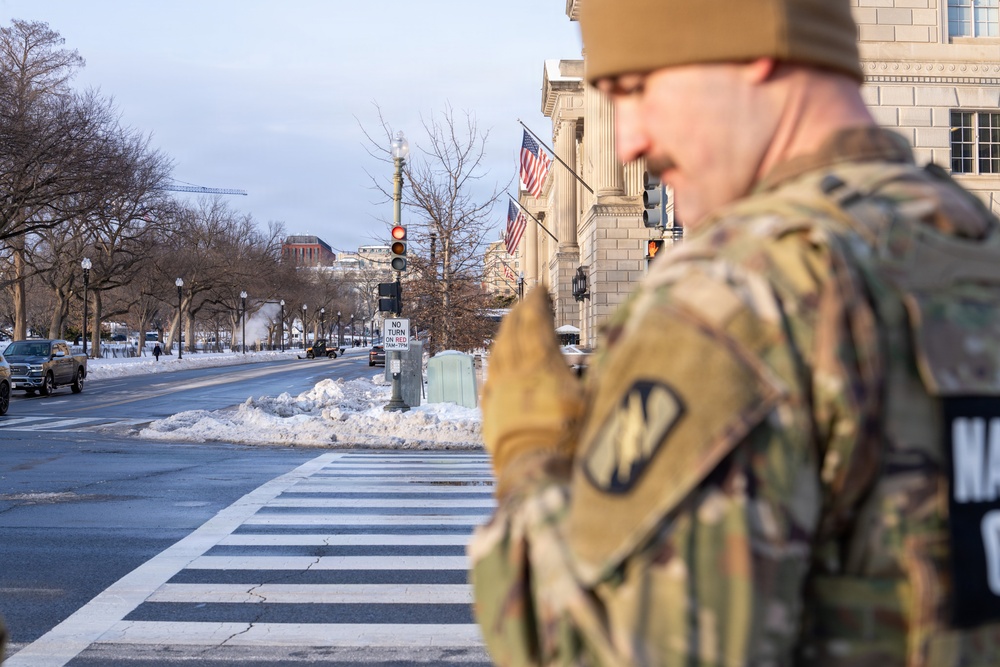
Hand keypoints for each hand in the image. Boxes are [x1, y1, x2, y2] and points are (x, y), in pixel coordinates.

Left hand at [481, 287, 584, 493]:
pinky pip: (489, 377)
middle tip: (527, 302)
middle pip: (514, 334)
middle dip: (520, 314)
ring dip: (505, 334)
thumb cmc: (570, 443)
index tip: (540, 289)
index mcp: (542, 367)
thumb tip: (610, 345)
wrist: (532, 477)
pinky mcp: (490, 413)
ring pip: (498, 353)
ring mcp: (500, 393)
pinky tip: (496, 362)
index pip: (536, 325)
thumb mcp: (595, 403)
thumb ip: (601, 371)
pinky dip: (495, 362)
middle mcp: (516, 374)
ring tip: (511, 323)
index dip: (538, 305)